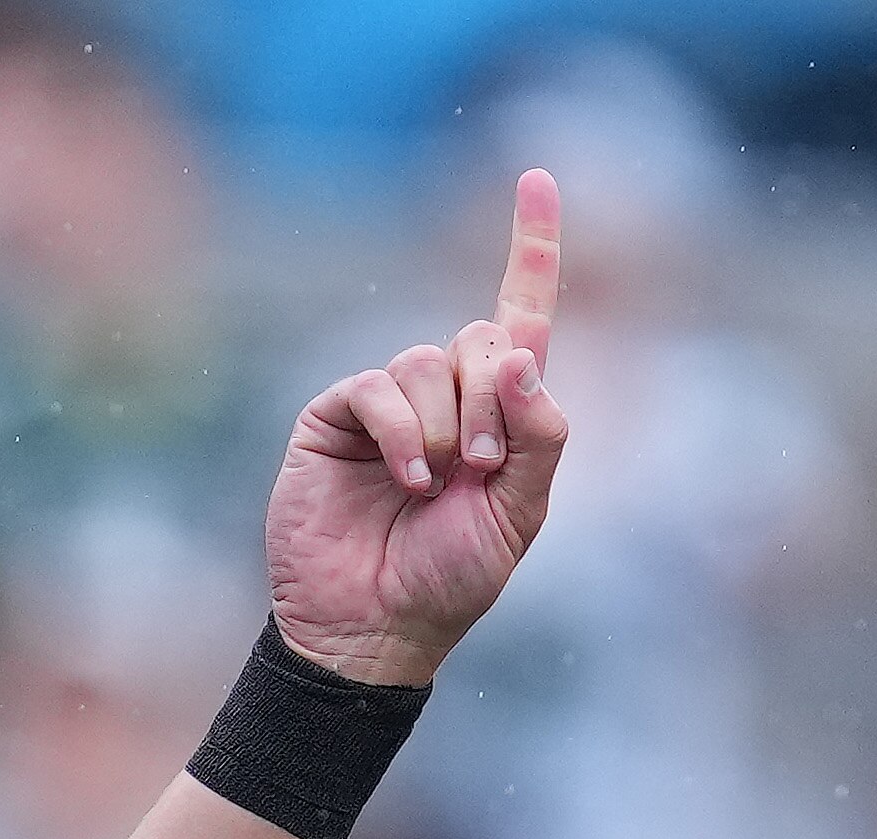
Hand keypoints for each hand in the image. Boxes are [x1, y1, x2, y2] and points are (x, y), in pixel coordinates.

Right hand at [262, 170, 568, 688]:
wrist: (375, 624)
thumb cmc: (450, 578)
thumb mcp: (519, 516)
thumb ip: (537, 437)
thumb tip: (517, 356)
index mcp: (499, 412)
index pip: (520, 315)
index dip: (531, 248)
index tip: (538, 176)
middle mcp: (445, 394)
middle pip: (479, 338)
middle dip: (492, 403)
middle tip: (482, 470)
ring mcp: (390, 402)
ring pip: (429, 362)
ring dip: (446, 428)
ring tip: (434, 487)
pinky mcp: (338, 414)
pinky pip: (378, 386)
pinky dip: (403, 431)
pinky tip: (407, 478)